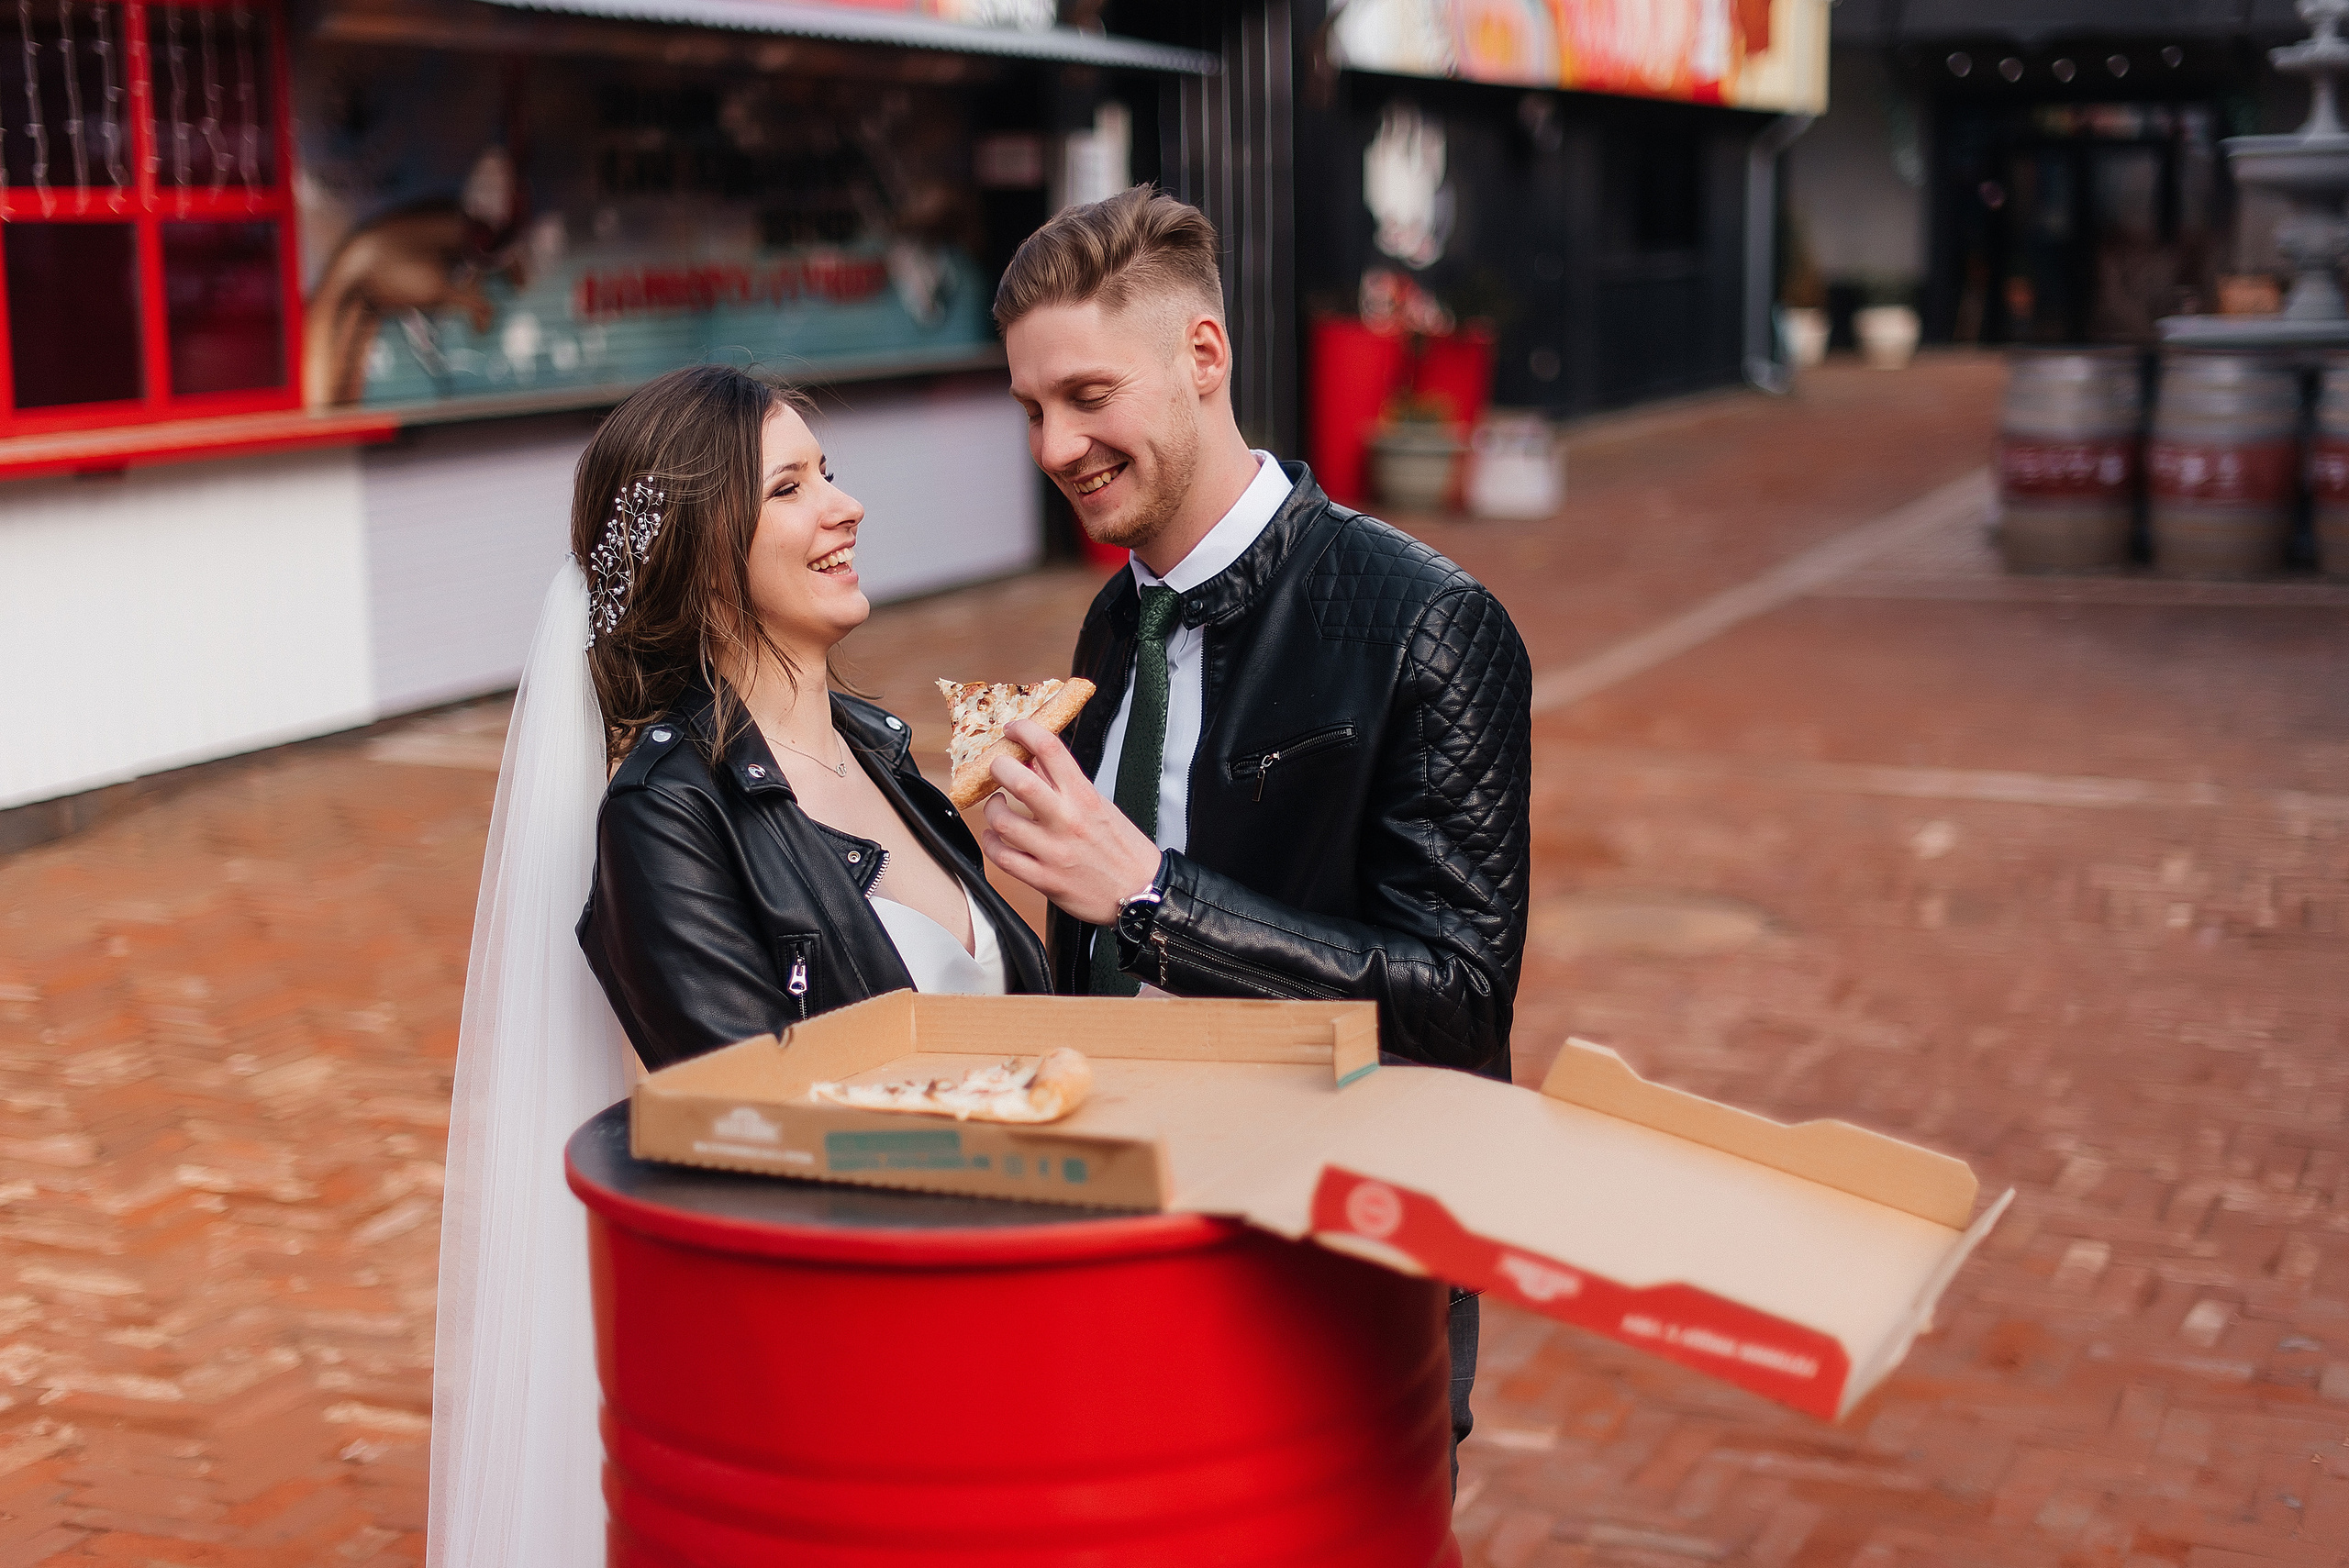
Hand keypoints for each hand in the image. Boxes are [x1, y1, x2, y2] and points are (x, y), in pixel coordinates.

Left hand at [978, 719, 1163, 924]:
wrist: (1142, 893)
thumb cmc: (1123, 850)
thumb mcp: (1101, 806)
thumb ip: (1066, 783)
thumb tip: (1036, 759)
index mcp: (1084, 797)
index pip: (1050, 750)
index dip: (1025, 731)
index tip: (1014, 730)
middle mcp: (1067, 821)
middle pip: (1018, 781)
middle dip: (999, 768)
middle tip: (997, 769)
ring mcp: (1053, 852)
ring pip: (1002, 822)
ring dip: (992, 810)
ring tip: (998, 807)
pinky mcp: (1044, 880)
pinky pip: (1002, 858)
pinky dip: (992, 844)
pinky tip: (997, 838)